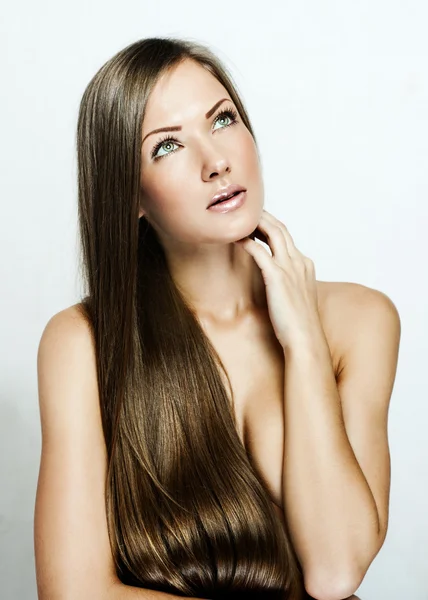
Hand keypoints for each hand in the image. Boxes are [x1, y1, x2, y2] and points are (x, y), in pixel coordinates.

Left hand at [234, 209, 320, 350]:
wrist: (306, 340)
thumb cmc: (299, 325)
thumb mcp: (296, 298)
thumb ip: (289, 285)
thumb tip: (277, 283)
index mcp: (305, 265)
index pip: (287, 237)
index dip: (271, 226)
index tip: (257, 222)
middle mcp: (300, 262)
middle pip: (281, 229)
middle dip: (264, 217)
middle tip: (246, 212)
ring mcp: (290, 268)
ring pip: (273, 233)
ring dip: (256, 223)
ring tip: (239, 219)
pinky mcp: (277, 278)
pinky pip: (260, 252)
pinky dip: (248, 242)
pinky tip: (236, 239)